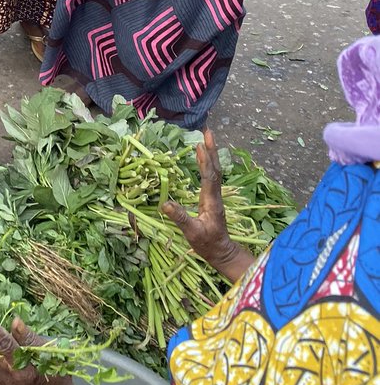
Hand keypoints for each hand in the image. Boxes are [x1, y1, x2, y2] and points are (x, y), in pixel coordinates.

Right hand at [161, 128, 253, 281]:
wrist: (221, 252)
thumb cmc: (207, 244)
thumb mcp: (192, 233)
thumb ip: (180, 218)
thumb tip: (164, 203)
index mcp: (211, 201)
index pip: (209, 177)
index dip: (204, 162)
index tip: (199, 145)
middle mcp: (215, 195)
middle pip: (215, 168)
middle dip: (211, 149)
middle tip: (207, 131)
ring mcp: (215, 196)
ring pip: (215, 171)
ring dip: (211, 154)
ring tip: (205, 138)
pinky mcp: (212, 198)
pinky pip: (211, 176)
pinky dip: (208, 163)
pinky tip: (204, 159)